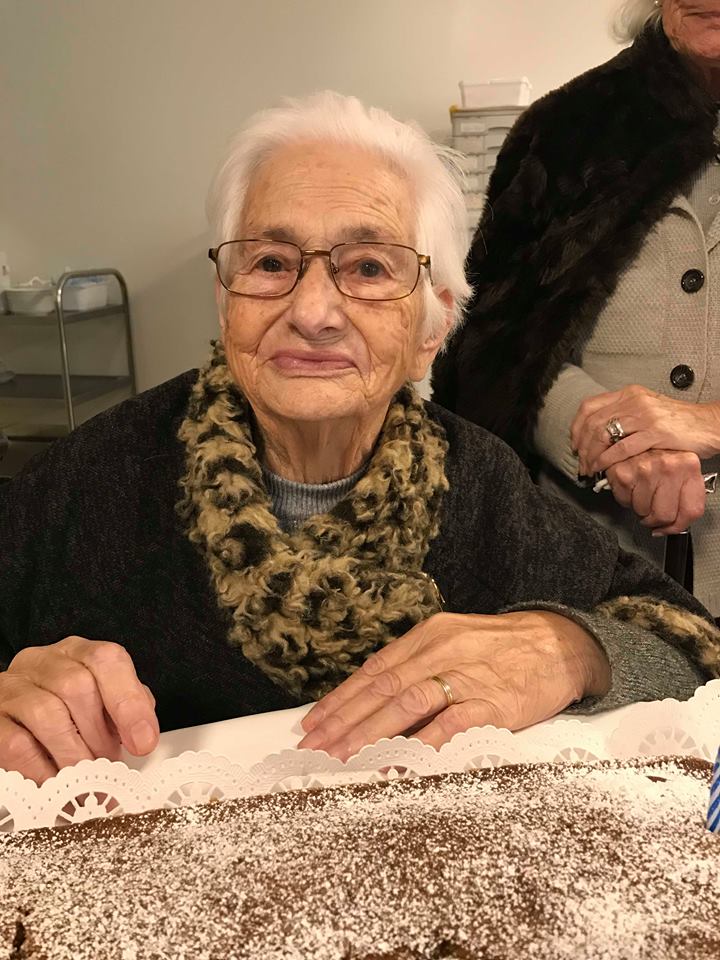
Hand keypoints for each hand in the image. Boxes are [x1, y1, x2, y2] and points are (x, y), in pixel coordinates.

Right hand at [0, 636, 158, 783]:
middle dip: (98, 735)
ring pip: (46, 714)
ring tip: (84, 774)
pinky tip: (55, 780)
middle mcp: (43, 662)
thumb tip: (143, 734)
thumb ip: (128, 708)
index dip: (128, 703)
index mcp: (77, 653)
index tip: (143, 741)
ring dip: (73, 754)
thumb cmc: (68, 711)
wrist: (16, 718)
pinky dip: (43, 769)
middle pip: (76, 687)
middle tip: (107, 762)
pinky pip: (17, 744)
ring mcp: (11, 688)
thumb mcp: (103, 701)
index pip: (106, 660)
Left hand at [297, 611, 609, 760]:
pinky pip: (452, 722)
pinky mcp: (494, 701)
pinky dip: (425, 741)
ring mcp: (467, 675)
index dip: (341, 698)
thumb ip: (417, 667)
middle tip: (316, 745)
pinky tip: (402, 759)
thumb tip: (372, 704)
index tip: (313, 722)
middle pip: (383, 687)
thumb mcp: (453, 642)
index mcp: (428, 636)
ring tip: (345, 755)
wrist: (559, 644)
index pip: (374, 670)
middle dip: (345, 719)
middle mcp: (441, 651)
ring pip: (409, 702)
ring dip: (372, 731)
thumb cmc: (500, 649)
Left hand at [570, 385, 719, 475]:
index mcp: (629, 394)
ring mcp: (645, 416)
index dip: (576, 427)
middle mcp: (634, 401)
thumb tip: (598, 435)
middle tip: (580, 462)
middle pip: (592, 422)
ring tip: (589, 469)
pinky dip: (607, 461)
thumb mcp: (647, 411)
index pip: (589, 406)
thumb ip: (624, 417)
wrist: (710, 424)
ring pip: (603, 435)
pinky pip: (622, 448)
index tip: (574, 443)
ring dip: (591, 456)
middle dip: (581, 446)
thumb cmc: (679, 422)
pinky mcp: (656, 433)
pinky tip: (603, 469)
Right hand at [604, 449, 705, 534]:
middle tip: (652, 511)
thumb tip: (671, 526)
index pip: (691, 511)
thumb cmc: (659, 450)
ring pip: (643, 511)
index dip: (678, 526)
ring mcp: (645, 469)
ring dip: (640, 508)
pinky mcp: (623, 472)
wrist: (634, 429)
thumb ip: (686, 496)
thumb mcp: (683, 468)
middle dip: (656, 519)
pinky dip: (625, 498)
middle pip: (665, 515)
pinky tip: (630, 485)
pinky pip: (624, 501)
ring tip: (641, 492)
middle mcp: (669, 467)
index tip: (669, 527)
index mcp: (689, 466)